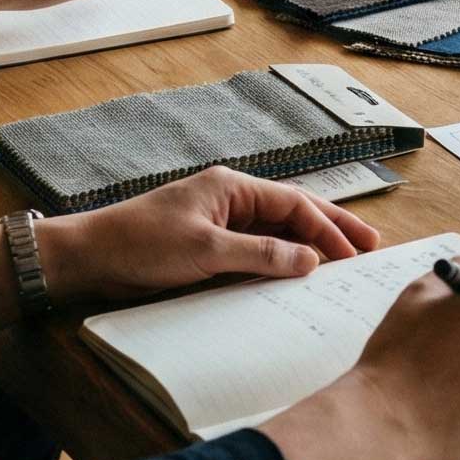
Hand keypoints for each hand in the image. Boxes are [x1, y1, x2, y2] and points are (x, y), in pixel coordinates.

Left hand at [39, 167, 379, 306]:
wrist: (89, 258)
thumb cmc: (140, 244)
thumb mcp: (205, 251)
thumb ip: (260, 254)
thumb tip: (309, 260)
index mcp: (232, 186)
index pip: (294, 204)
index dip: (328, 228)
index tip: (354, 253)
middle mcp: (230, 198)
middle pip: (293, 210)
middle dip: (332, 227)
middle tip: (370, 245)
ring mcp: (220, 221)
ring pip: (277, 229)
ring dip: (310, 244)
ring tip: (343, 260)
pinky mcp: (208, 244)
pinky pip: (256, 249)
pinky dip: (281, 259)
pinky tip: (297, 273)